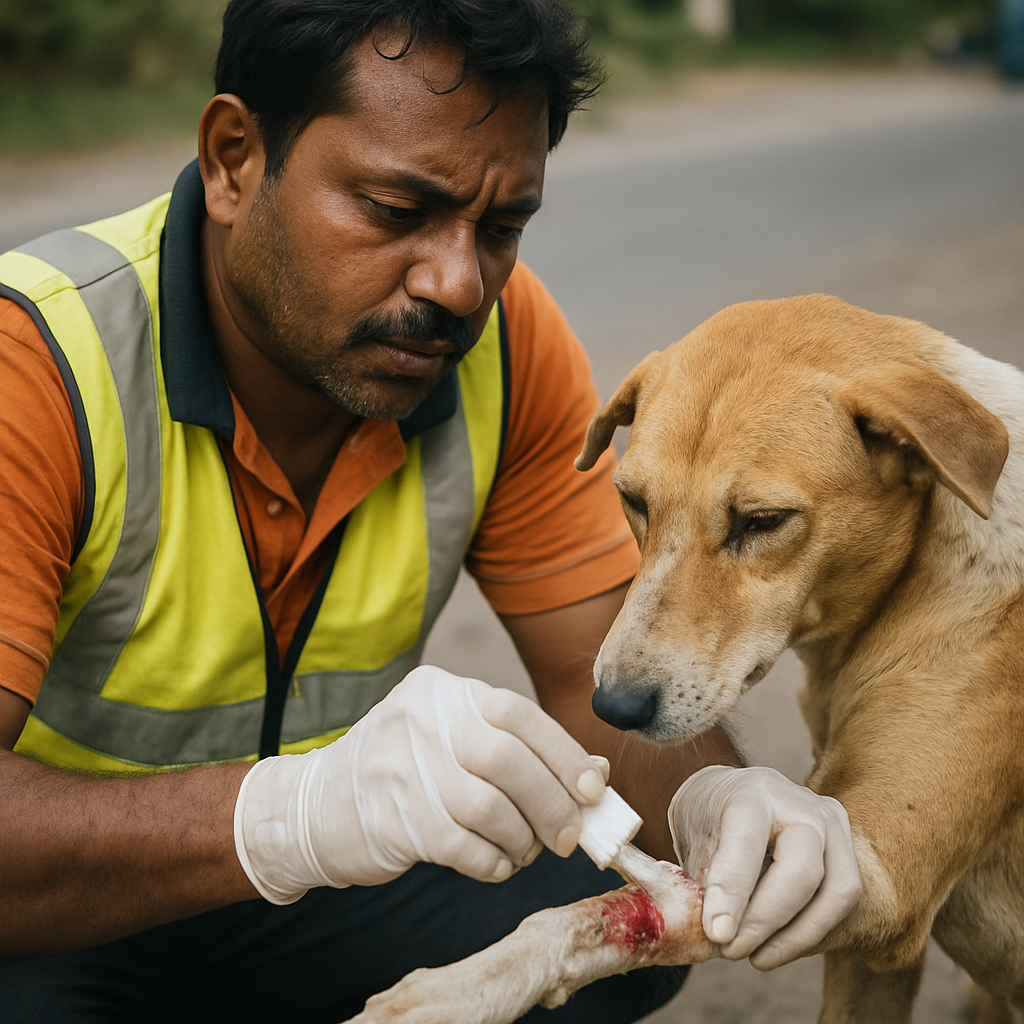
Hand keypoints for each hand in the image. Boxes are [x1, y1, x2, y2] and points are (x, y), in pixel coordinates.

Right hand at [233, 666, 607, 902]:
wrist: (316, 806)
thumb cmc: (405, 772)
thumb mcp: (453, 740)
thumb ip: (517, 750)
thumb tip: (594, 777)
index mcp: (442, 691)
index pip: (518, 712)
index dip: (564, 752)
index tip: (591, 789)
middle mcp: (421, 721)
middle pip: (509, 761)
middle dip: (553, 804)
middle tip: (569, 835)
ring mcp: (403, 770)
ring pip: (492, 809)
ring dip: (524, 839)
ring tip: (525, 850)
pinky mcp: (394, 822)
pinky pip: (467, 849)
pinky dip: (494, 863)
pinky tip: (495, 863)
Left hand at [668, 765, 860, 969]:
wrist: (732, 792)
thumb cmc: (710, 821)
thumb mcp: (694, 843)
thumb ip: (706, 887)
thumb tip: (718, 939)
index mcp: (750, 795)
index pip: (747, 844)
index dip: (733, 893)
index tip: (717, 934)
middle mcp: (799, 804)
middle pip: (803, 872)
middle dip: (767, 922)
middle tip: (732, 950)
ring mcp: (830, 822)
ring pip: (837, 891)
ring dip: (796, 936)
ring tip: (755, 956)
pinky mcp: (848, 844)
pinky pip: (843, 901)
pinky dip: (810, 932)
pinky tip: (777, 945)